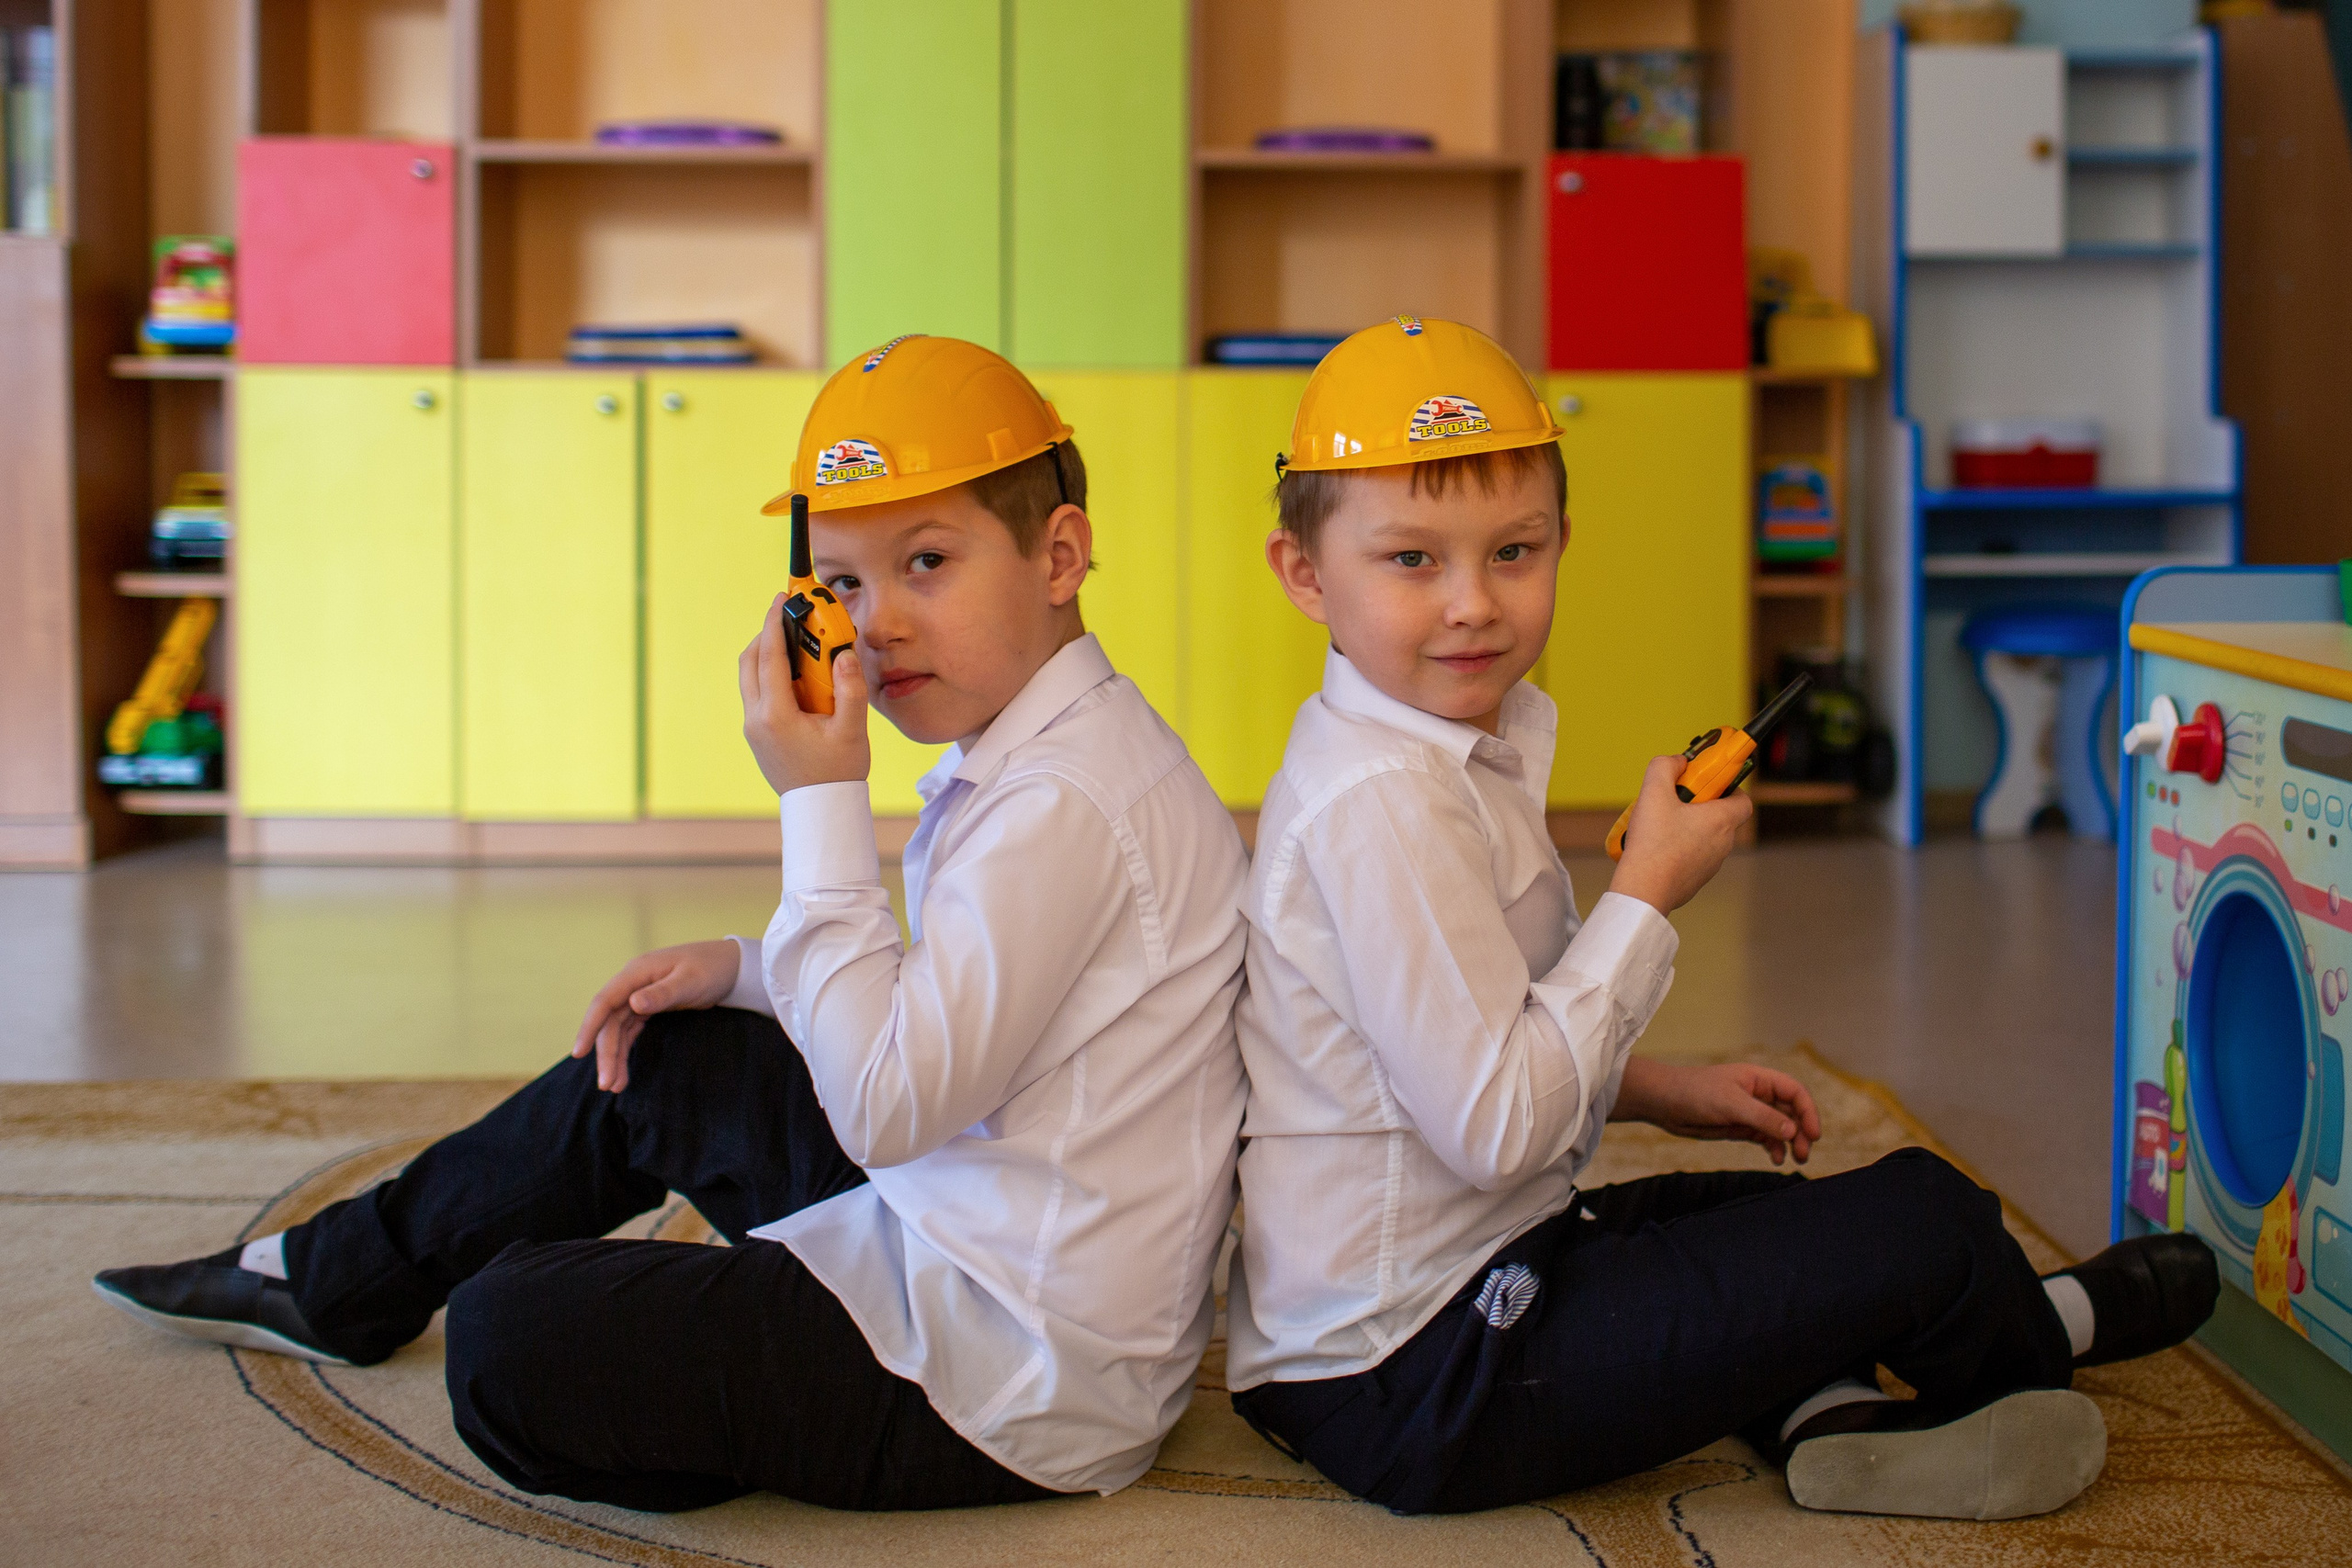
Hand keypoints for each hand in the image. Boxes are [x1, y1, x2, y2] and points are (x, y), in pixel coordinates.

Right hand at [571, 939, 742, 1091]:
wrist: (732, 965)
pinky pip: (630, 1031)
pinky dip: (625, 1051)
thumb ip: (663, 993)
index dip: (589, 1027)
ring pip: (618, 1030)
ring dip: (614, 1057)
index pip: (604, 1002)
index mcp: (637, 972)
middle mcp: (633, 984)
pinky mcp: (649, 1007)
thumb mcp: (691, 981)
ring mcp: (639, 996)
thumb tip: (633, 1004)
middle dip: (605, 1053)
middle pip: (609, 1021)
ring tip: (615, 1086)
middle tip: (607, 1085)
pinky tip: (623, 1072)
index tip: (579, 1052)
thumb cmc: (712, 968)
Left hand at [739, 593, 871, 794]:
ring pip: (748, 678)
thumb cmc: (837, 773)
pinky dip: (768, 675)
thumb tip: (844, 654)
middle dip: (765, 634)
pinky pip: (755, 693)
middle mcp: (756, 720)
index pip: (769, 656)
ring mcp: (752, 728)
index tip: (780, 599)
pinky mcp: (757, 735)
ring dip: (765, 654)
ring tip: (793, 643)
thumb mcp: (851, 731)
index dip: (774, 623)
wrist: (821, 810)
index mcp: (776, 715)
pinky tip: (794, 675)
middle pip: (749, 662)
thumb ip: (850, 690)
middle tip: (788, 618)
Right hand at [1607, 753, 1750, 913]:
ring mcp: (1711, 864)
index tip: (1708, 780)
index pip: (1743, 798)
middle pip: (1719, 815)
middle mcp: (1723, 844)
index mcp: (1721, 821)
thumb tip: (1677, 761)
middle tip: (1675, 798)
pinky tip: (1656, 845)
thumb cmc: (1653, 846)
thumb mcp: (1653, 792)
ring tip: (1659, 823)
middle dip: (1699, 803)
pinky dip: (1679, 847)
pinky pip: (1693, 855)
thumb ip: (1665, 766)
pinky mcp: (1697, 879)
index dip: (1728, 786)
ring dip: (1687, 825)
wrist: (1644, 890)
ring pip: (1705, 836)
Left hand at [1614, 1058, 1820, 1165]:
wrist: (1665, 1103)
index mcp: (1760, 1079)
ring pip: (1781, 1128)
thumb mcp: (1731, 1104)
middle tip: (1803, 1154)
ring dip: (1790, 1143)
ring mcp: (1751, 1112)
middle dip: (1801, 1132)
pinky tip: (1775, 1159)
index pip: (1795, 1093)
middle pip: (1792, 1113)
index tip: (1813, 1134)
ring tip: (1795, 1160)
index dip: (1808, 1112)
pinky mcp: (1741, 1127)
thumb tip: (1793, 1131)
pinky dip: (1774, 1148)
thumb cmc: (1695, 1093)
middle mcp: (1759, 1094)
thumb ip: (1762, 1117)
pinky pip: (1766, 1138)